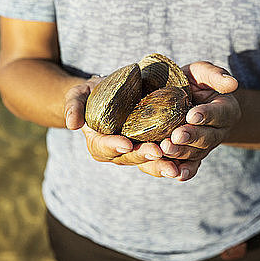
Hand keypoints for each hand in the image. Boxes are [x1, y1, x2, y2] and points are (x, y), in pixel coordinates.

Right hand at [64, 76, 179, 176]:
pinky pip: (162, 158)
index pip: (103, 147)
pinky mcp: (152, 146)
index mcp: (98, 141)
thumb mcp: (78, 95)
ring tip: (175, 168)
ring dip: (161, 165)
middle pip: (129, 158)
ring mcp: (136, 150)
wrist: (113, 92)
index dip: (113, 146)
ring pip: (147, 162)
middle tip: (157, 152)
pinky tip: (186, 164)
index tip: (125, 143)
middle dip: (142, 156)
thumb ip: (73, 106)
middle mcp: (117, 151)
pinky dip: (173, 162)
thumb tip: (72, 125)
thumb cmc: (93, 93)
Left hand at [156, 61, 240, 180]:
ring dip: (181, 153)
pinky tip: (176, 174)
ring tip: (166, 149)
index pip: (219, 113)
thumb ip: (216, 75)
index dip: (207, 115)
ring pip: (196, 153)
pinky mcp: (193, 156)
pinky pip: (191, 166)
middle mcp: (219, 131)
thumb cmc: (194, 81)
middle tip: (175, 136)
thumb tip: (232, 84)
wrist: (184, 98)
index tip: (192, 115)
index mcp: (226, 109)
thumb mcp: (203, 72)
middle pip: (207, 137)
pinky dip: (185, 171)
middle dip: (191, 137)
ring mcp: (206, 146)